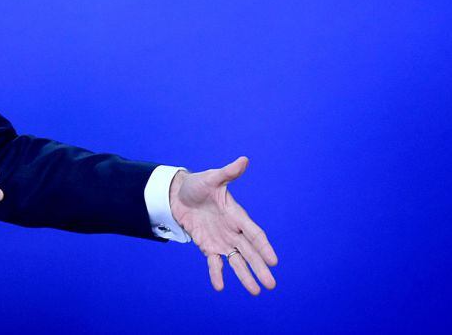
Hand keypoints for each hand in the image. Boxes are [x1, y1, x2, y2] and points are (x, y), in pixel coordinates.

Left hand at [169, 156, 277, 294]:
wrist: (178, 194)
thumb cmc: (198, 184)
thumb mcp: (212, 178)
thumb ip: (228, 173)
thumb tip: (244, 160)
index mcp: (236, 215)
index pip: (254, 233)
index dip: (263, 247)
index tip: (274, 261)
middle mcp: (232, 231)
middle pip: (248, 252)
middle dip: (259, 268)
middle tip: (271, 285)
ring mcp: (220, 240)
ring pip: (235, 261)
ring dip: (244, 276)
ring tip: (256, 291)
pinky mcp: (206, 245)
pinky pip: (213, 262)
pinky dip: (216, 273)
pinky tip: (220, 286)